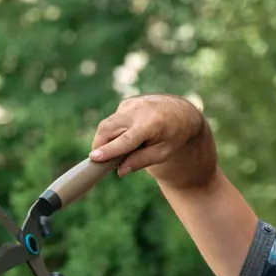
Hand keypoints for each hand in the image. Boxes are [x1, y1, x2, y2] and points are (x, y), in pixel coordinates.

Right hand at [89, 94, 208, 181]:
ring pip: (106, 125)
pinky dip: (113, 133)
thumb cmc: (174, 136)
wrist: (181, 112)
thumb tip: (120, 171)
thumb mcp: (163, 153)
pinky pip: (112, 121)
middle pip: (108, 129)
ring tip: (115, 153)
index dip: (110, 150)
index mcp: (151, 123)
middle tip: (99, 162)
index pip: (126, 139)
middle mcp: (138, 110)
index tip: (94, 157)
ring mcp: (130, 104)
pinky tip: (126, 138)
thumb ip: (141, 161)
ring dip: (105, 140)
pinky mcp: (125, 103)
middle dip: (100, 146)